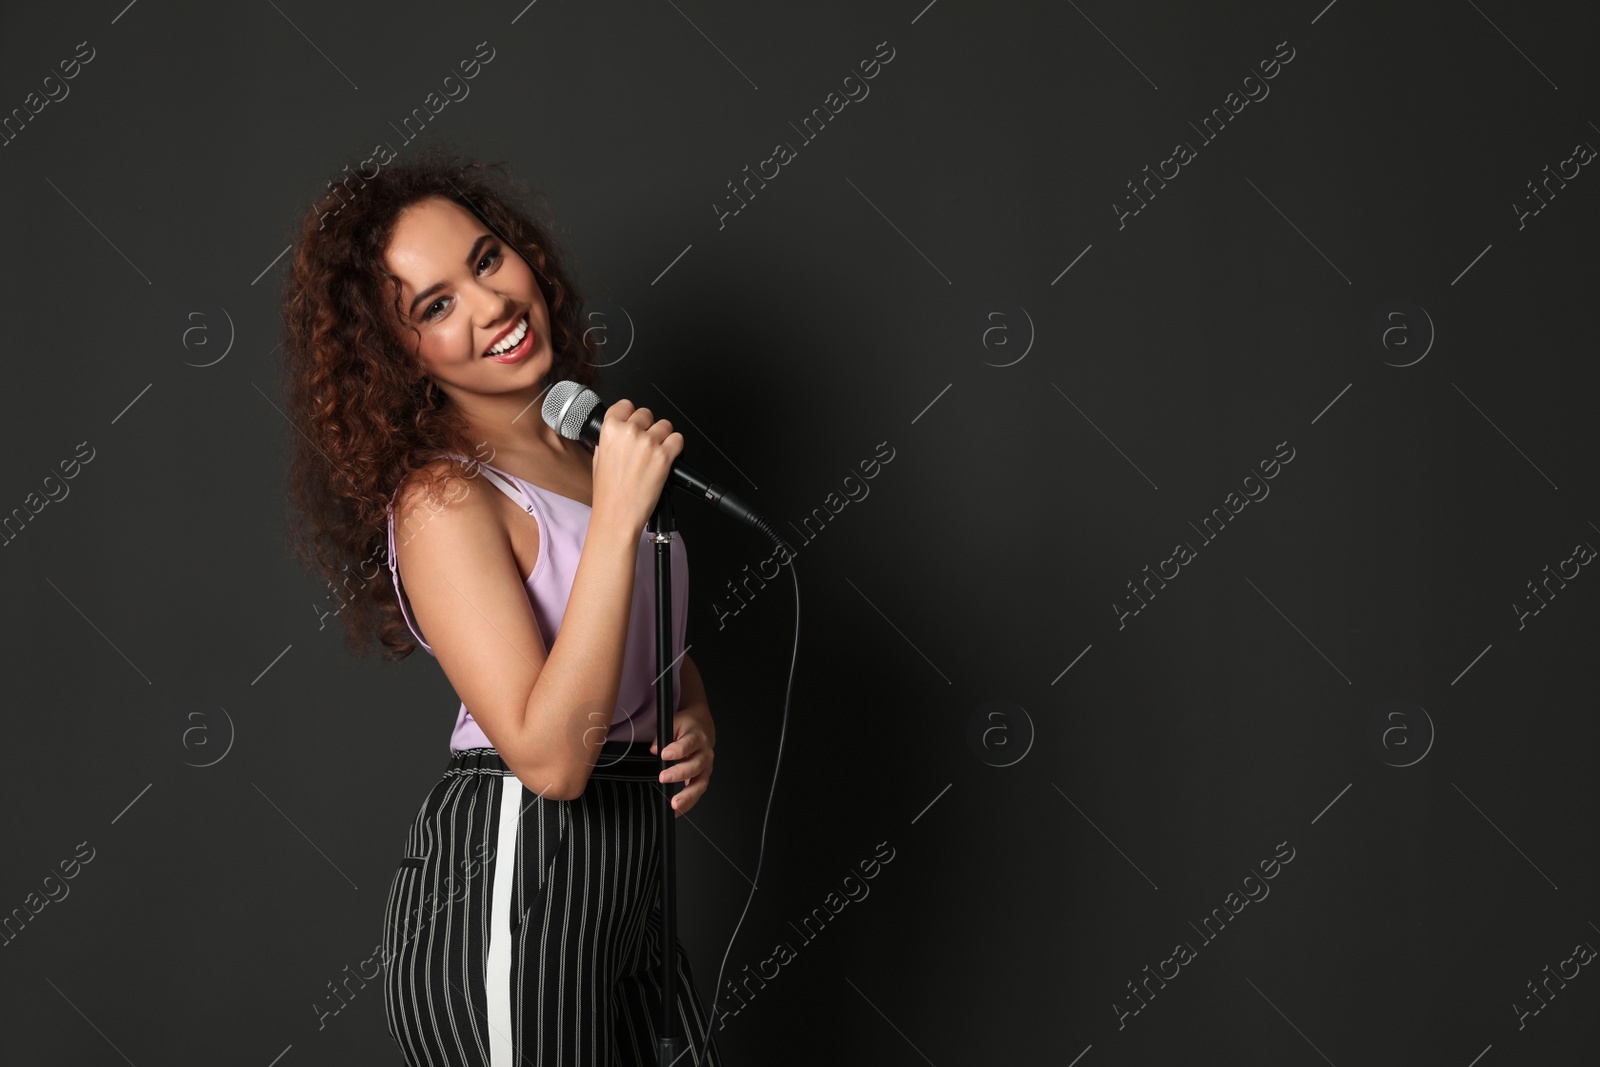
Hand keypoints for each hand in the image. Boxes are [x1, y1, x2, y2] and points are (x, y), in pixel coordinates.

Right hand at [590, 399, 683, 535]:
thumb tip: (618, 432)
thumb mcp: (598, 459)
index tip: (634, 421)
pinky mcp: (664, 456)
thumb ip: (609, 440)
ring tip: (655, 454)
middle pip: (647, 413)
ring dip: (663, 437)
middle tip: (645, 445)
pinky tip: (666, 458)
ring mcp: (648, 443)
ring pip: (665, 425)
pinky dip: (675, 448)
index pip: (625, 405)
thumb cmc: (608, 493)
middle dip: (648, 427)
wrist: (617, 515)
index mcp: (609, 430)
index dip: (631, 414)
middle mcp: (629, 433)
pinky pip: (678, 440)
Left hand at [650, 707, 714, 816]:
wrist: (703, 727)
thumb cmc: (687, 727)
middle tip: (663, 778)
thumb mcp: (674, 723)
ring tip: (675, 804)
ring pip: (700, 783)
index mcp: (697, 737)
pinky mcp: (704, 778)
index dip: (677, 749)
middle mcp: (705, 753)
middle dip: (680, 773)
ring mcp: (706, 767)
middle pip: (695, 765)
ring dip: (688, 795)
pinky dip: (688, 804)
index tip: (664, 754)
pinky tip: (677, 811)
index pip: (688, 743)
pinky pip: (698, 792)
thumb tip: (654, 749)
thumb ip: (663, 736)